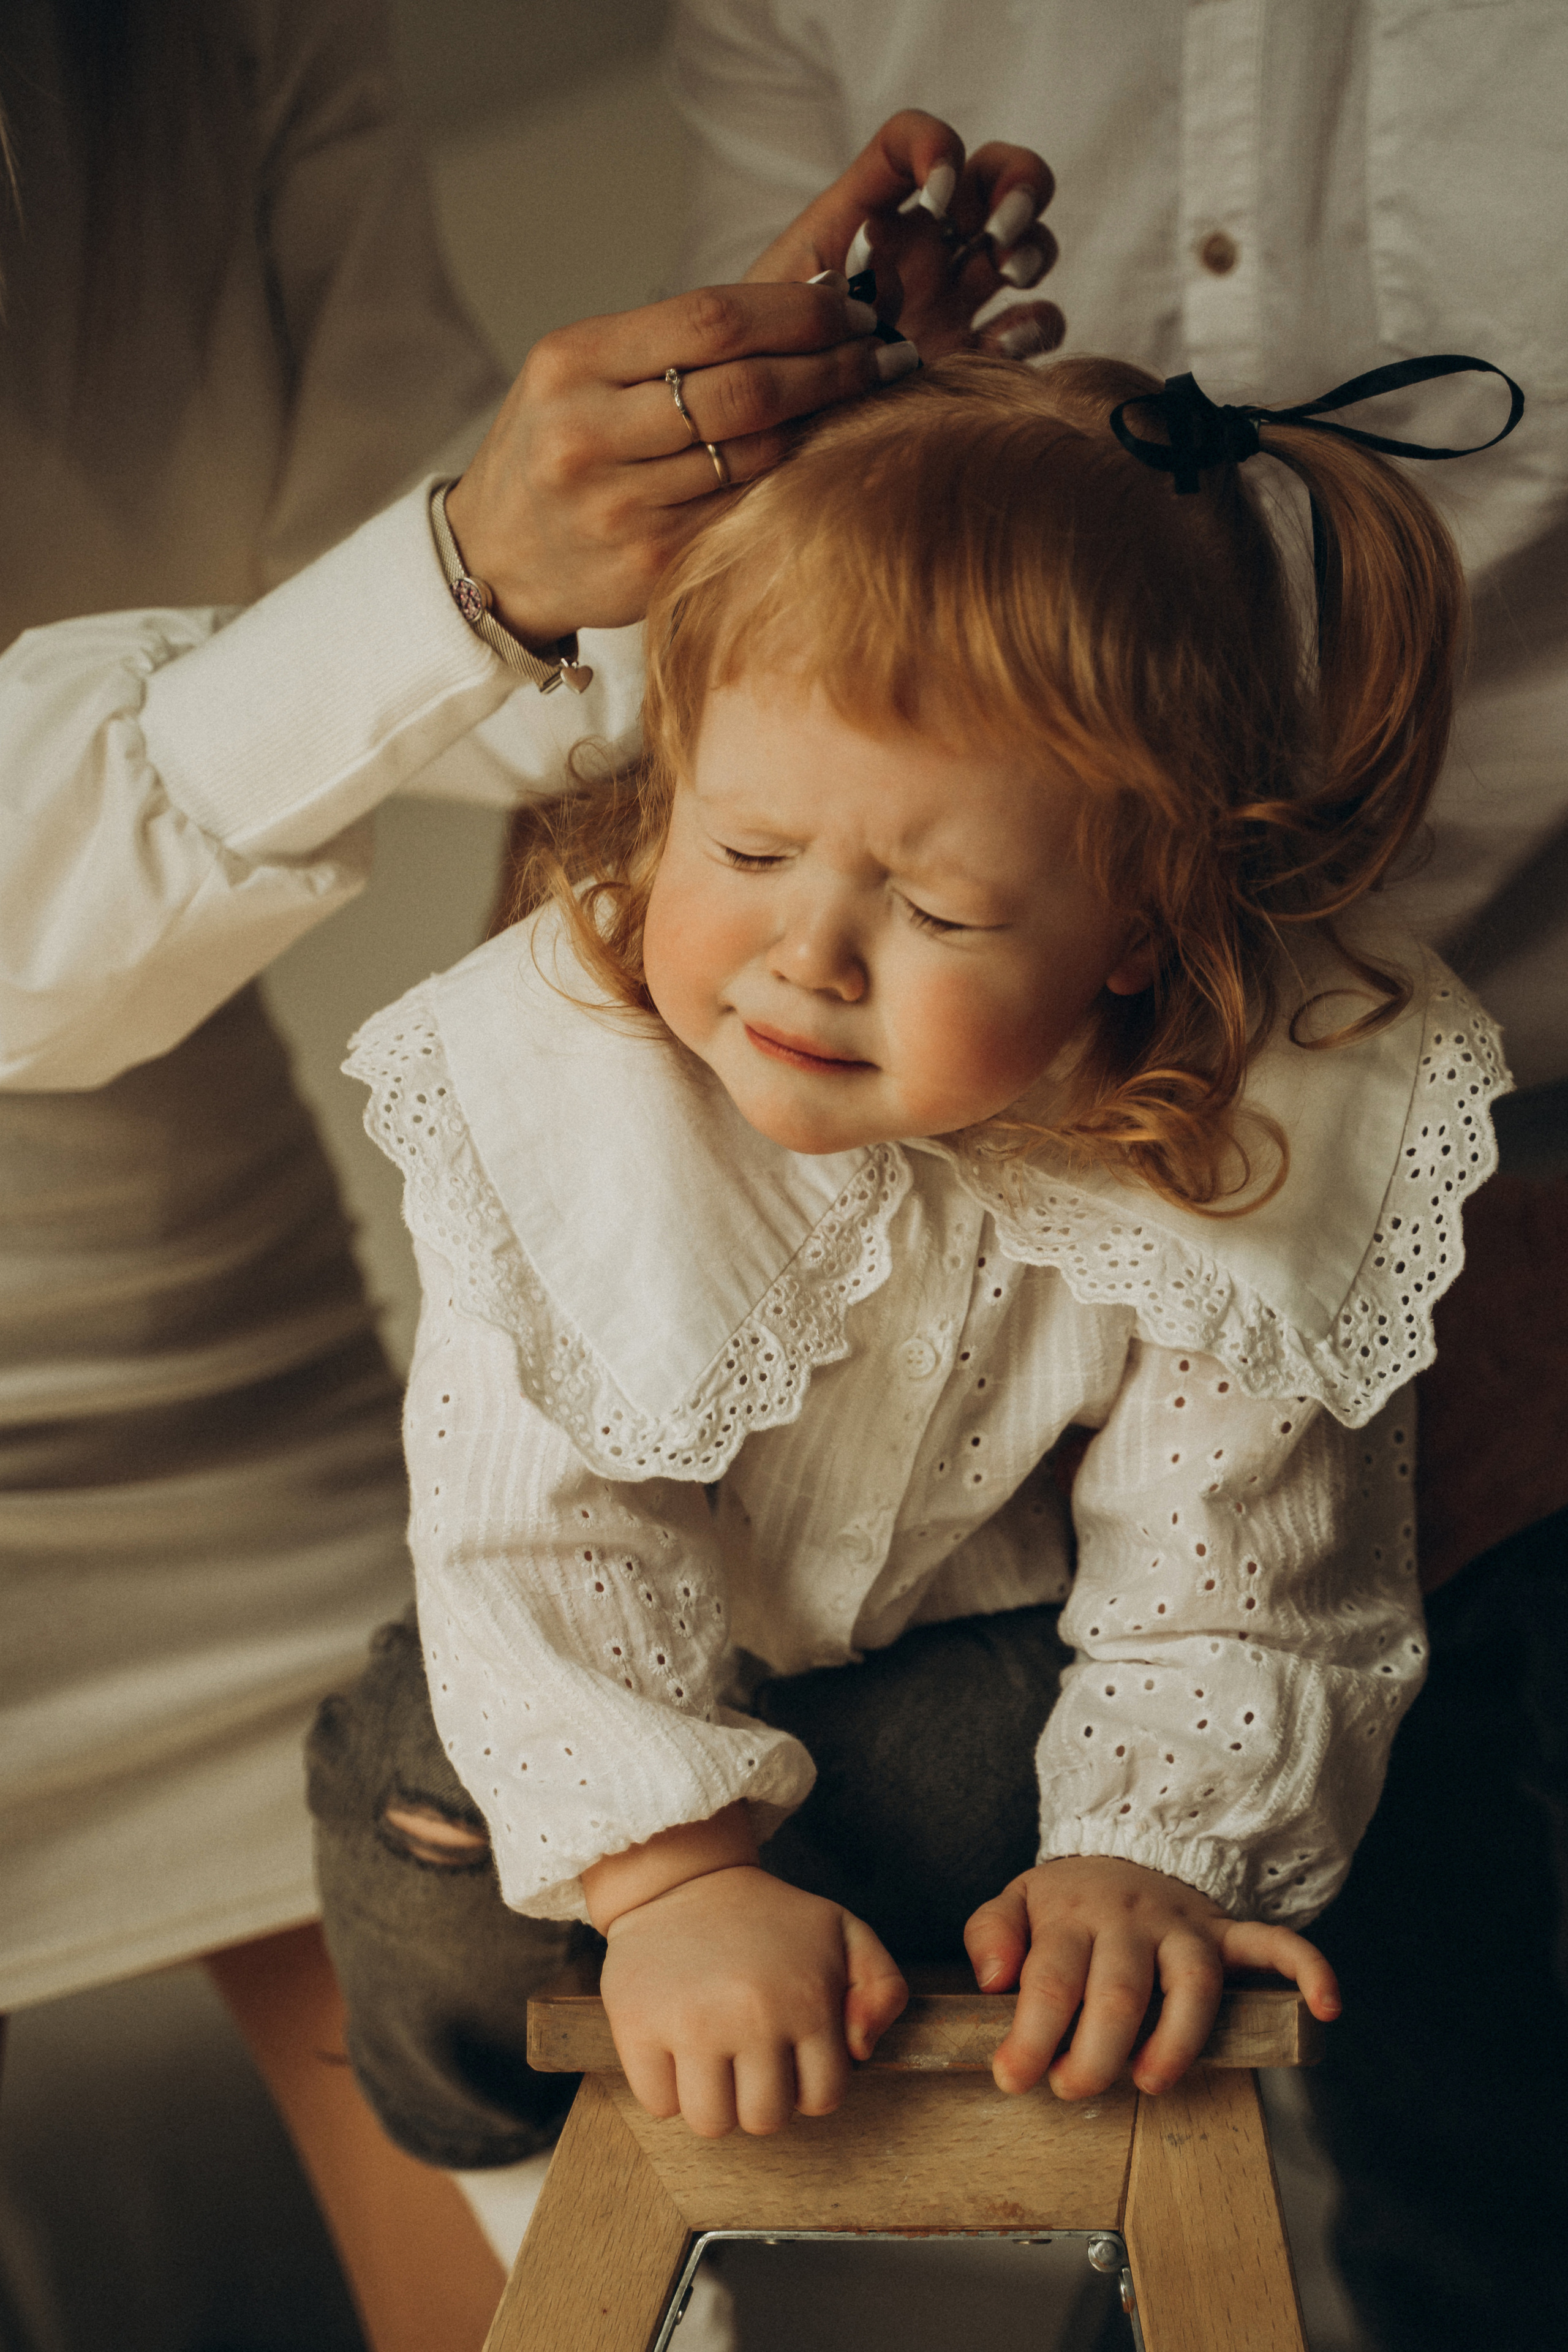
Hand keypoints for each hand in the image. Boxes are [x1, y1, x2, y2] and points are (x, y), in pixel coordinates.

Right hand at [445, 278, 892, 643]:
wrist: (494, 556)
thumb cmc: (558, 446)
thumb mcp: (584, 370)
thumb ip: (675, 339)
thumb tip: (812, 300)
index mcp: (573, 362)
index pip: (712, 319)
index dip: (798, 313)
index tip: (850, 310)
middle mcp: (589, 433)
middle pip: (744, 388)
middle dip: (829, 366)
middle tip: (882, 353)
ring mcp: (619, 506)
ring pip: (755, 455)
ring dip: (825, 424)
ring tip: (866, 400)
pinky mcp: (649, 563)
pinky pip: (745, 511)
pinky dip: (793, 481)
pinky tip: (824, 460)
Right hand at [589, 1809, 906, 2137]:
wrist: (683, 1880)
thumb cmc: (770, 1918)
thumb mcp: (845, 1933)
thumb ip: (883, 1988)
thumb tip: (860, 2051)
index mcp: (807, 1998)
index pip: (821, 2098)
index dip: (807, 2083)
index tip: (790, 2052)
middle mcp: (751, 2015)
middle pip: (764, 2119)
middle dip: (761, 2097)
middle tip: (749, 2054)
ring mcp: (690, 2024)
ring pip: (711, 2123)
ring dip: (715, 2101)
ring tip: (715, 2057)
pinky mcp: (637, 2027)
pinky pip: (659, 2104)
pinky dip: (668, 2089)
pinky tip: (677, 2048)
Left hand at [745, 108, 1064, 364]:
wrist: (773, 438)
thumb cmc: (764, 368)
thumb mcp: (770, 316)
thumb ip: (815, 291)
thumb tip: (867, 285)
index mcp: (868, 218)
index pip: (909, 146)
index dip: (936, 147)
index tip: (937, 192)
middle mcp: (922, 250)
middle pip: (994, 177)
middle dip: (1015, 185)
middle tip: (998, 230)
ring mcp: (956, 302)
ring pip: (1027, 245)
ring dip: (1034, 247)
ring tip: (1011, 274)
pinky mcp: (975, 358)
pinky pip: (1031, 330)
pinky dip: (1035, 328)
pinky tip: (1003, 345)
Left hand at [964, 1857, 1340, 2099]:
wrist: (1128, 1843)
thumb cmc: (1069, 1900)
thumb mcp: (1015, 1902)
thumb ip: (991, 1935)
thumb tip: (991, 1980)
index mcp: (1072, 1914)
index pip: (1049, 1981)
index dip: (1030, 2037)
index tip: (1012, 2079)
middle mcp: (1131, 1918)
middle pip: (1119, 1991)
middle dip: (1094, 2054)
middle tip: (1072, 2089)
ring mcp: (1185, 1925)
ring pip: (1192, 1983)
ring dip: (1175, 2040)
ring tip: (1150, 2081)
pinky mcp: (1227, 1933)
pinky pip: (1275, 1945)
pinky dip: (1307, 1971)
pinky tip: (1326, 2007)